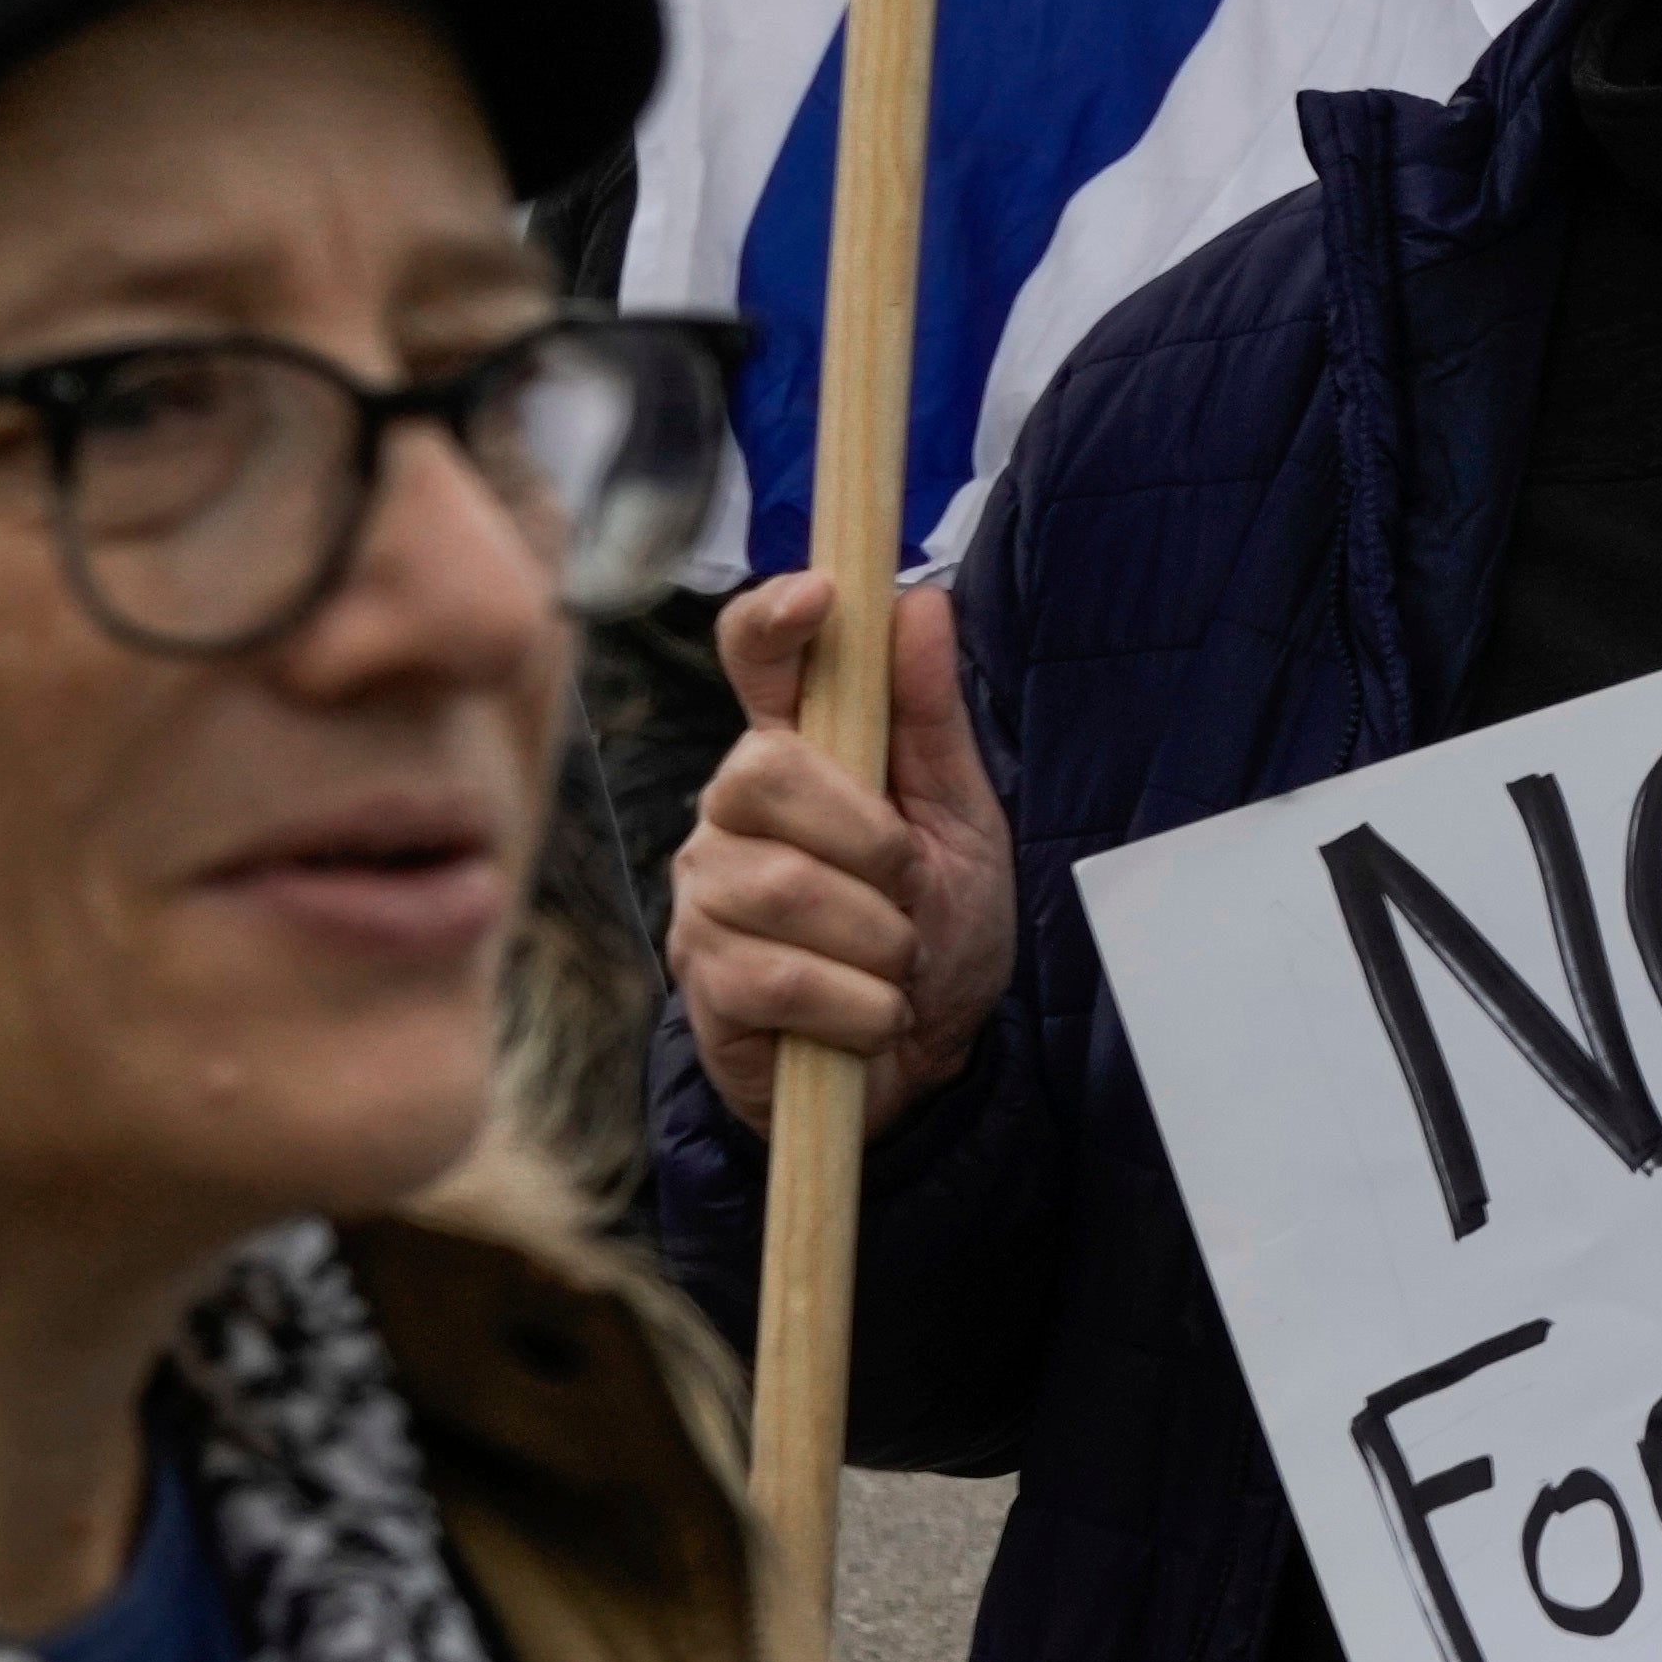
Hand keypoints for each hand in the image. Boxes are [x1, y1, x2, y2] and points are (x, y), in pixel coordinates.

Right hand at [673, 573, 1017, 1124]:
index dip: (773, 620)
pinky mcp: (701, 982)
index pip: (754, 660)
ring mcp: (706, 896)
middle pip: (766, 774)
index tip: (824, 595)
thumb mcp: (959, 823)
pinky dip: (860, 1005)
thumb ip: (931, 719)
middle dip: (869, 841)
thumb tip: (919, 603)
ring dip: (879, 940)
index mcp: (797, 758)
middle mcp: (731, 814)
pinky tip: (870, 1016)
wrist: (921, 1065)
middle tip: (908, 891)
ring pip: (781, 887)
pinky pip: (783, 977)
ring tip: (896, 965)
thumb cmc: (933, 931)